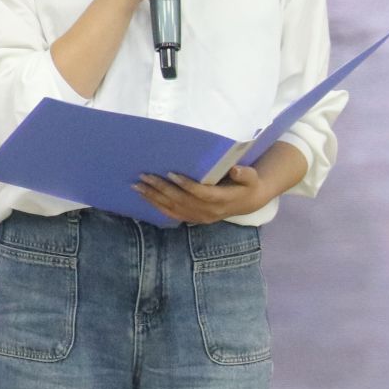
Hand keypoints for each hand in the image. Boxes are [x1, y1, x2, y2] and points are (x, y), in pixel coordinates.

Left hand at [136, 164, 274, 225]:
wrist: (247, 201)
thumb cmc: (247, 184)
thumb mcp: (252, 177)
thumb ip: (245, 173)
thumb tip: (236, 169)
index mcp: (222, 200)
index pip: (202, 194)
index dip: (186, 185)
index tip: (171, 173)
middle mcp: (209, 212)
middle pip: (181, 201)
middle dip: (161, 189)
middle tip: (144, 176)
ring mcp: (200, 217)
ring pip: (173, 209)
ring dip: (154, 198)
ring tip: (137, 186)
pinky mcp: (193, 219)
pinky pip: (172, 214)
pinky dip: (156, 206)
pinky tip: (144, 197)